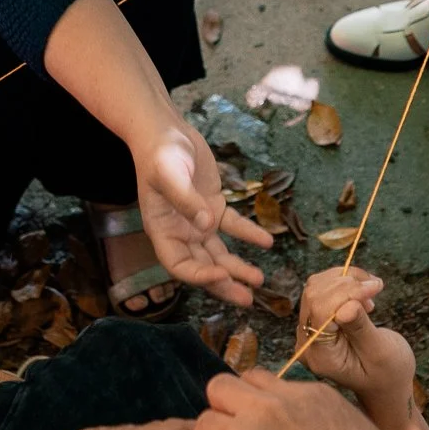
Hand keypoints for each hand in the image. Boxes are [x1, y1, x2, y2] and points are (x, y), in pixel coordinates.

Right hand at [137, 124, 271, 304]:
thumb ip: (186, 199)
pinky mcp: (214, 206)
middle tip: (247, 299)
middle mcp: (180, 232)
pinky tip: (267, 242)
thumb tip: (206, 225)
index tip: (224, 274)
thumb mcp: (169, 173)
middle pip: (202, 267)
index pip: (180, 265)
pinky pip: (233, 226)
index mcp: (162, 231)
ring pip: (218, 253)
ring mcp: (198, 221)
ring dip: (237, 267)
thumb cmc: (161, 152)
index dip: (200, 276)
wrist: (166, 130)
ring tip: (259, 279)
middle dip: (224, 284)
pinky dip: (249, 234)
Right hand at [183, 373, 428, 429]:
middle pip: (218, 386)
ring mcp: (292, 393)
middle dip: (221, 411)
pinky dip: (283, 401)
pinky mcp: (319, 390)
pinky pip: (286, 383)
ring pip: (251, 377)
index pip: (200, 424)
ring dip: (249, 399)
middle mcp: (261, 407)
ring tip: (267, 429)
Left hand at [292, 267, 412, 416]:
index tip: (375, 286)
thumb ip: (360, 329)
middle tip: (376, 286)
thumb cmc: (388, 372)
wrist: (385, 382)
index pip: (320, 311)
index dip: (345, 292)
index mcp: (321, 357)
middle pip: (315, 296)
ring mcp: (309, 330)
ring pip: (317, 287)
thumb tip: (346, 305)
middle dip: (346, 283)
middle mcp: (308, 343)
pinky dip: (344, 282)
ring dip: (345, 279)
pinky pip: (322, 289)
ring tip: (371, 291)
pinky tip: (363, 294)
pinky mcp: (316, 319)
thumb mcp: (380, 352)